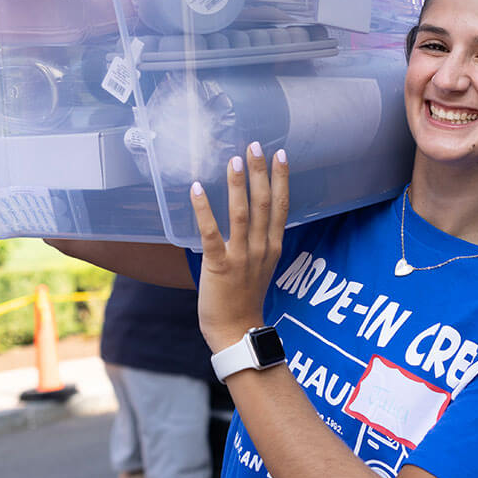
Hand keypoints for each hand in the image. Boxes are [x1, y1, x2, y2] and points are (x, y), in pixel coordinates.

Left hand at [190, 142, 289, 351]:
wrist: (236, 331)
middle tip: (255, 145)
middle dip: (261, 172)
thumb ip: (259, 242)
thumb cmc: (245, 299)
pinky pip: (211, 234)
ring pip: (242, 214)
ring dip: (238, 185)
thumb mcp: (261, 267)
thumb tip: (250, 217)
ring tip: (234, 160)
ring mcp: (241, 257)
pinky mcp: (219, 266)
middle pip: (265, 203)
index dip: (282, 179)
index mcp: (273, 247)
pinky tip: (196, 189)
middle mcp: (261, 248)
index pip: (282, 206)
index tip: (281, 155)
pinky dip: (204, 210)